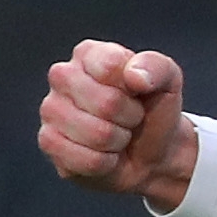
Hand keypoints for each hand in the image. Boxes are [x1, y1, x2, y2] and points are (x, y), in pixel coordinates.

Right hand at [37, 41, 196, 207]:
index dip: (134, 88)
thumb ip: (156, 67)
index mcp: (88, 54)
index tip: (137, 93)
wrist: (151, 153)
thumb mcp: (168, 81)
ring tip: (117, 135)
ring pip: (96, 134)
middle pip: (105, 103)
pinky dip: (105, 163)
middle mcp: (62, 76)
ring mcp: (51, 109)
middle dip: (129, 118)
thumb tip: (134, 76)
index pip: (110, 66)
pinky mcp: (49, 142)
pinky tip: (104, 155)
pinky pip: (84, 160)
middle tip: (130, 119)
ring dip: (118, 141)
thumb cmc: (153, 111)